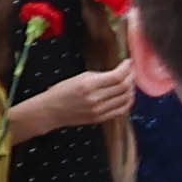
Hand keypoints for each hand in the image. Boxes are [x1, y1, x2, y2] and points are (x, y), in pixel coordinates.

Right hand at [6, 65, 138, 139]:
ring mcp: (98, 111)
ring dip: (131, 88)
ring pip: (125, 98)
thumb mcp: (81, 77)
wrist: (50, 111)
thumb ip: (101, 75)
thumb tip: (120, 71)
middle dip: (131, 76)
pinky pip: (121, 110)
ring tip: (129, 82)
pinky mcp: (99, 119)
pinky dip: (127, 101)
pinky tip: (127, 95)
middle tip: (131, 71)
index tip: (129, 62)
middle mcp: (95, 99)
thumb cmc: (62, 92)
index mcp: (89, 85)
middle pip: (124, 87)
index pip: (117, 76)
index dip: (127, 68)